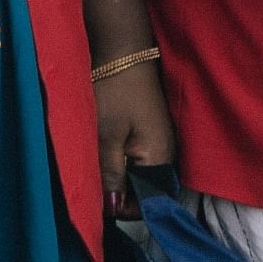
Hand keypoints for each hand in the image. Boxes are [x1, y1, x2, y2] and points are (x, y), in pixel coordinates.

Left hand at [94, 59, 175, 217]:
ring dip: (122, 179)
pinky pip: (141, 158)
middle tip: (95, 188)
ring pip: (143, 174)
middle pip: (149, 189)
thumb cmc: (114, 92)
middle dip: (123, 195)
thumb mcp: (105, 137)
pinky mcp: (152, 129)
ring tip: (98, 171)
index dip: (126, 210)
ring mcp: (161, 139)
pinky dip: (124, 163)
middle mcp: (168, 151)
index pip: (152, 201)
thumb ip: (110, 176)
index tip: (100, 206)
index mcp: (160, 157)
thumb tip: (112, 209)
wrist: (123, 51)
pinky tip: (106, 156)